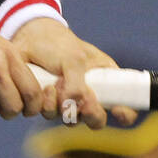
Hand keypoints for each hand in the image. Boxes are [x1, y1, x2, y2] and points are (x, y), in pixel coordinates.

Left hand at [9, 18, 138, 129]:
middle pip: (97, 121)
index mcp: (106, 81)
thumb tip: (73, 107)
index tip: (118, 111)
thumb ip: (77, 85)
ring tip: (54, 86)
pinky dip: (47, 105)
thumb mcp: (74, 59)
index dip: (126, 114)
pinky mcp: (49, 105)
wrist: (32, 37)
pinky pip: (50, 115)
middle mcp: (89, 96)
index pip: (126, 105)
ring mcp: (69, 103)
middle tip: (84, 105)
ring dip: (63, 108)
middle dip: (91, 116)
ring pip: (71, 121)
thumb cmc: (61, 45)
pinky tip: (45, 88)